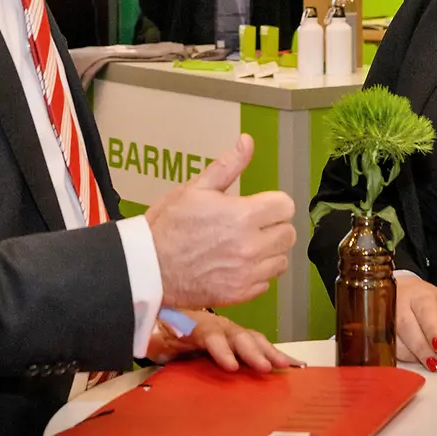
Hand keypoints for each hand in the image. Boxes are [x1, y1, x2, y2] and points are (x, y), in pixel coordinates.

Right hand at [145, 135, 295, 307]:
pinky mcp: (240, 294)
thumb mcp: (195, 188)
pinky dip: (258, 274)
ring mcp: (246, 273)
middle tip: (253, 225)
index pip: (286, 206)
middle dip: (274, 226)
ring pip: (281, 260)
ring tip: (247, 245)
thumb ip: (228, 166)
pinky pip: (267, 282)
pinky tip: (238, 265)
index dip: (274, 203)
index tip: (261, 205)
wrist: (147, 266)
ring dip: (269, 251)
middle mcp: (250, 246)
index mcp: (242, 216)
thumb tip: (247, 142)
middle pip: (288, 233)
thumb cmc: (168, 226)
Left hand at [145, 310, 303, 372]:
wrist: (175, 317)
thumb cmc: (169, 329)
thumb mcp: (158, 336)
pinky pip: (261, 344)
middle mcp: (220, 326)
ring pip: (253, 339)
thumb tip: (154, 343)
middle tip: (264, 367)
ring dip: (269, 352)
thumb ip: (158, 341)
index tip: (231, 364)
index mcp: (199, 326)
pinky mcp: (242, 340)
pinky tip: (294, 364)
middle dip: (252, 352)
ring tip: (284, 365)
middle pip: (238, 337)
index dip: (222, 350)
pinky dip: (277, 353)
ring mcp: (233, 332)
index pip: (212, 336)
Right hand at [394, 274, 436, 369]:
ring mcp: (385, 318)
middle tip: (435, 363)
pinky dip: (401, 357)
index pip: (426, 312)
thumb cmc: (422, 300)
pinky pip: (387, 348)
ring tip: (427, 362)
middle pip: (408, 328)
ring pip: (395, 340)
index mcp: (421, 297)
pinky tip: (412, 358)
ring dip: (412, 355)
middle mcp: (400, 305)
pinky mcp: (376, 331)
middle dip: (422, 348)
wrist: (397, 290)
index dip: (432, 330)